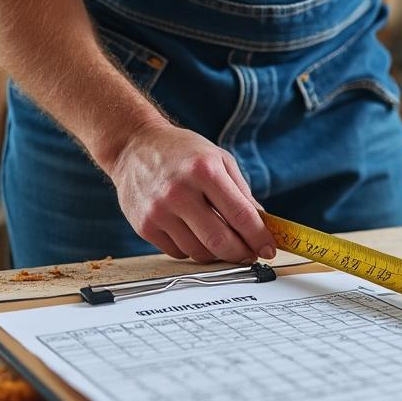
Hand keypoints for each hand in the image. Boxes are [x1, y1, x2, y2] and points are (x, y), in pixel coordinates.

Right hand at [108, 121, 276, 263]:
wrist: (134, 146)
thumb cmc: (180, 152)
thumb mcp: (218, 159)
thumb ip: (241, 192)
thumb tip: (261, 225)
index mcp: (205, 170)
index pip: (241, 215)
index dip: (259, 237)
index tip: (268, 248)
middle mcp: (180, 192)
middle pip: (220, 241)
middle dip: (241, 254)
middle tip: (249, 254)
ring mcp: (159, 211)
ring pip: (199, 252)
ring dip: (217, 253)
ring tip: (221, 241)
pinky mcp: (145, 226)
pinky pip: (178, 252)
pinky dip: (192, 249)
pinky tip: (194, 234)